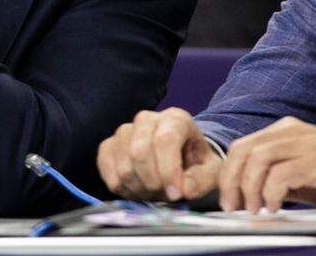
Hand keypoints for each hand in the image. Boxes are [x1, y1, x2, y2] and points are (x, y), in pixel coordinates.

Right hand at [97, 108, 222, 201]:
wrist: (178, 160)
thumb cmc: (195, 163)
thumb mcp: (209, 172)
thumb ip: (202, 180)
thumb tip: (184, 190)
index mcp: (176, 119)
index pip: (165, 139)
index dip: (169, 171)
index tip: (176, 194)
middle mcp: (148, 119)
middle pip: (140, 151)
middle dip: (152, 182)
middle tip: (164, 195)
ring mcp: (125, 131)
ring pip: (123, 163)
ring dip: (138, 187)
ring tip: (153, 192)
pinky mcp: (108, 145)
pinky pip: (106, 166)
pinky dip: (120, 185)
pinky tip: (136, 189)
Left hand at [217, 116, 315, 212]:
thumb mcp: (294, 173)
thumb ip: (268, 175)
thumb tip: (238, 193)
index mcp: (285, 130)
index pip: (242, 145)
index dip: (228, 173)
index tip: (227, 198)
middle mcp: (293, 131)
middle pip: (245, 150)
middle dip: (233, 181)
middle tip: (234, 207)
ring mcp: (306, 143)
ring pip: (259, 159)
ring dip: (250, 188)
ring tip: (255, 208)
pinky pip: (282, 174)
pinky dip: (272, 193)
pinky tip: (276, 207)